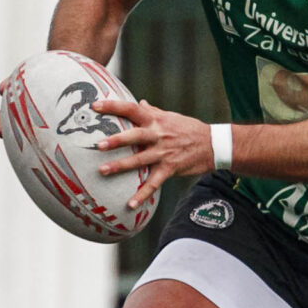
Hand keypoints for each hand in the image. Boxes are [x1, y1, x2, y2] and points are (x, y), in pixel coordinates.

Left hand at [92, 96, 211, 209]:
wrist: (213, 144)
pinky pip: (154, 183)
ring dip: (120, 166)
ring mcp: (164, 152)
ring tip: (102, 171)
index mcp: (156, 119)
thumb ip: (153, 111)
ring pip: (139, 160)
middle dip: (117, 140)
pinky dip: (142, 194)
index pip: (132, 109)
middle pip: (135, 136)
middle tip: (99, 145)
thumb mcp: (171, 116)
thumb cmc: (189, 128)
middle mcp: (159, 135)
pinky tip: (130, 204)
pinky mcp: (170, 168)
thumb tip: (139, 103)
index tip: (95, 106)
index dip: (113, 106)